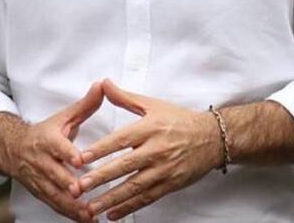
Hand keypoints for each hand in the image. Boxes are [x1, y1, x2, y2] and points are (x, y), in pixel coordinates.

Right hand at [0, 81, 103, 220]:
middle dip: (65, 183)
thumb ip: (85, 105)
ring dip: (69, 205)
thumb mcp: (63, 117)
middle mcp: (40, 160)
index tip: (79, 161)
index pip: (57, 146)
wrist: (12, 148)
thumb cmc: (45, 132)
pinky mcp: (40, 192)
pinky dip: (68, 213)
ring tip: (87, 213)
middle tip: (80, 191)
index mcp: (47, 139)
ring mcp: (39, 179)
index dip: (67, 153)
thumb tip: (102, 85)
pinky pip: (53, 205)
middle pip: (53, 173)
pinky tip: (84, 219)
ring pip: (53, 193)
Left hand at [76, 79, 222, 219]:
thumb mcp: (153, 105)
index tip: (81, 158)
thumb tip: (103, 83)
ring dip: (111, 198)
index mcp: (150, 128)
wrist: (213, 138)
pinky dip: (129, 207)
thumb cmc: (180, 120)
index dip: (101, 149)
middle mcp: (157, 149)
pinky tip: (112, 214)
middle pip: (125, 166)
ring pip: (134, 187)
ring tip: (92, 207)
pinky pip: (146, 198)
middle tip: (80, 187)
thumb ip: (125, 98)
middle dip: (101, 178)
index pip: (121, 140)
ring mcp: (164, 169)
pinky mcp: (170, 184)